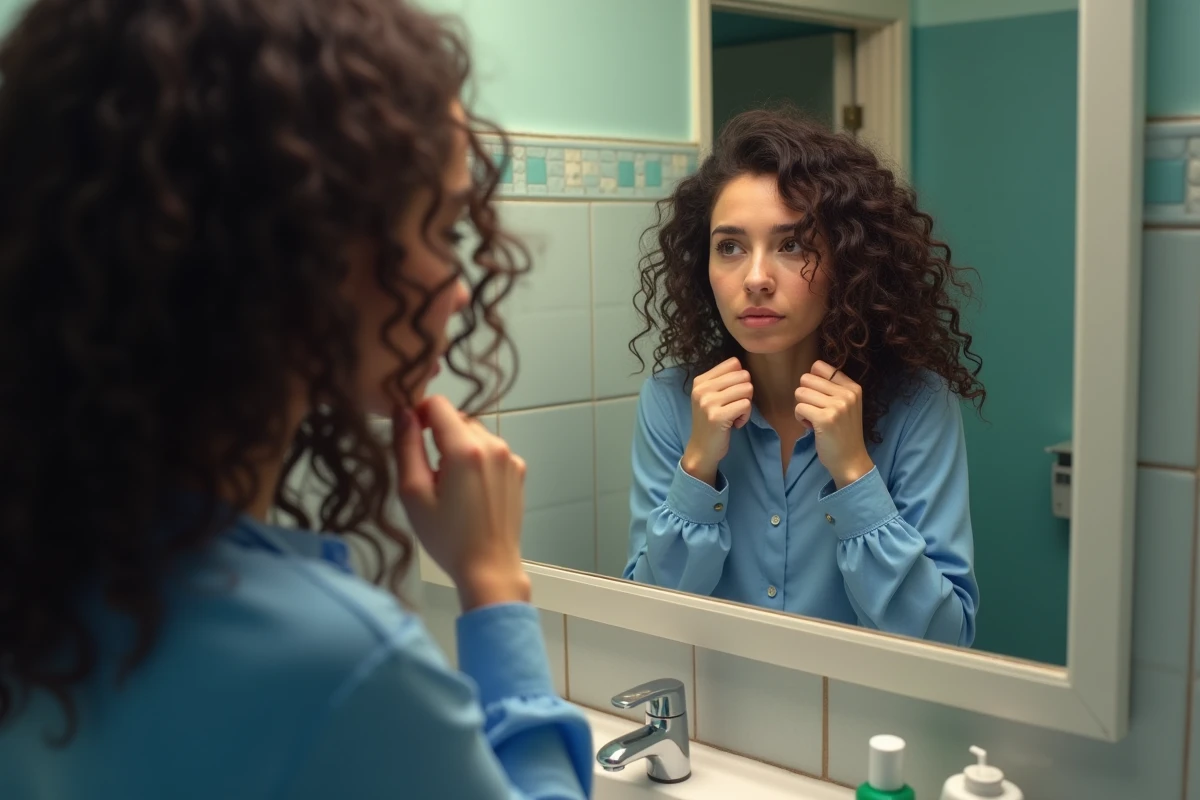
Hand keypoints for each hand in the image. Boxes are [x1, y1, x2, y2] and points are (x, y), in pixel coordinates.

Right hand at [393, 395, 530, 610]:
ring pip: (474, 434)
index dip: (418, 415)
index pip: (438, 404)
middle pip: (457, 419)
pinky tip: (470, 492)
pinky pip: (490, 451)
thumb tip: (403, 413)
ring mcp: (510, 457)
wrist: (489, 568)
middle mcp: (494, 445)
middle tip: (430, 475)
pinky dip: (476, 461)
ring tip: (450, 487)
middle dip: (439, 437)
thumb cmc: (447, 538)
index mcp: (466, 449)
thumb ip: (406, 447)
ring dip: (458, 449)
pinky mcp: (518, 470)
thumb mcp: (413, 493)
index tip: (411, 440)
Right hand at [682, 357, 752, 486]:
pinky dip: (745, 416)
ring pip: (747, 389)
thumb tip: (742, 367)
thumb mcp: (710, 396)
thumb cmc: (711, 422)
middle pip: (743, 375)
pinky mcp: (717, 416)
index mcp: (700, 381)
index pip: (734, 363)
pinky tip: (735, 423)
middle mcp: (702, 389)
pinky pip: (746, 405)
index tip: (731, 395)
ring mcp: (708, 402)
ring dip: (746, 405)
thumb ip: (723, 380)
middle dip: (745, 392)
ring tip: (734, 415)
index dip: (740, 379)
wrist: (702, 449)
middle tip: (734, 407)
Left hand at [794, 361, 873, 488]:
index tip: (819, 397)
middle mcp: (847, 394)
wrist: (851, 460)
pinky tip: (811, 426)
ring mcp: (837, 406)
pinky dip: (799, 418)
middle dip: (805, 395)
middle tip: (815, 410)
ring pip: (800, 393)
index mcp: (853, 387)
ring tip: (814, 419)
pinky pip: (798, 408)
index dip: (812, 382)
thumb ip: (832, 388)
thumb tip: (809, 372)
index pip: (819, 366)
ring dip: (802, 407)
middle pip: (806, 379)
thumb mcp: (847, 405)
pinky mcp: (825, 419)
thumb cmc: (843, 432)